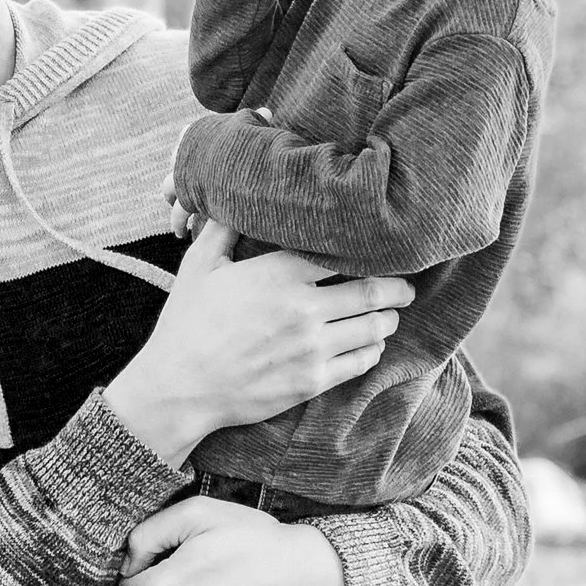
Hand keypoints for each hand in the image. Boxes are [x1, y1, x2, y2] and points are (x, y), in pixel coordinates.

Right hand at [105, 222, 411, 467]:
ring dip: (388, 318)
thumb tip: (235, 197)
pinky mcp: (313, 381)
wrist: (180, 387)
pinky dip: (373, 349)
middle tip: (406, 285)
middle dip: (397, 287)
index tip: (381, 250)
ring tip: (390, 314)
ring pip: (374, 327)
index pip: (344, 253)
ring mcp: (312, 348)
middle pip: (372, 290)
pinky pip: (362, 362)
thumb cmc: (187, 323)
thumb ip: (224, 228)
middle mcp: (303, 308)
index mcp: (279, 273)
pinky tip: (370, 344)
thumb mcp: (199, 266)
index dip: (369, 251)